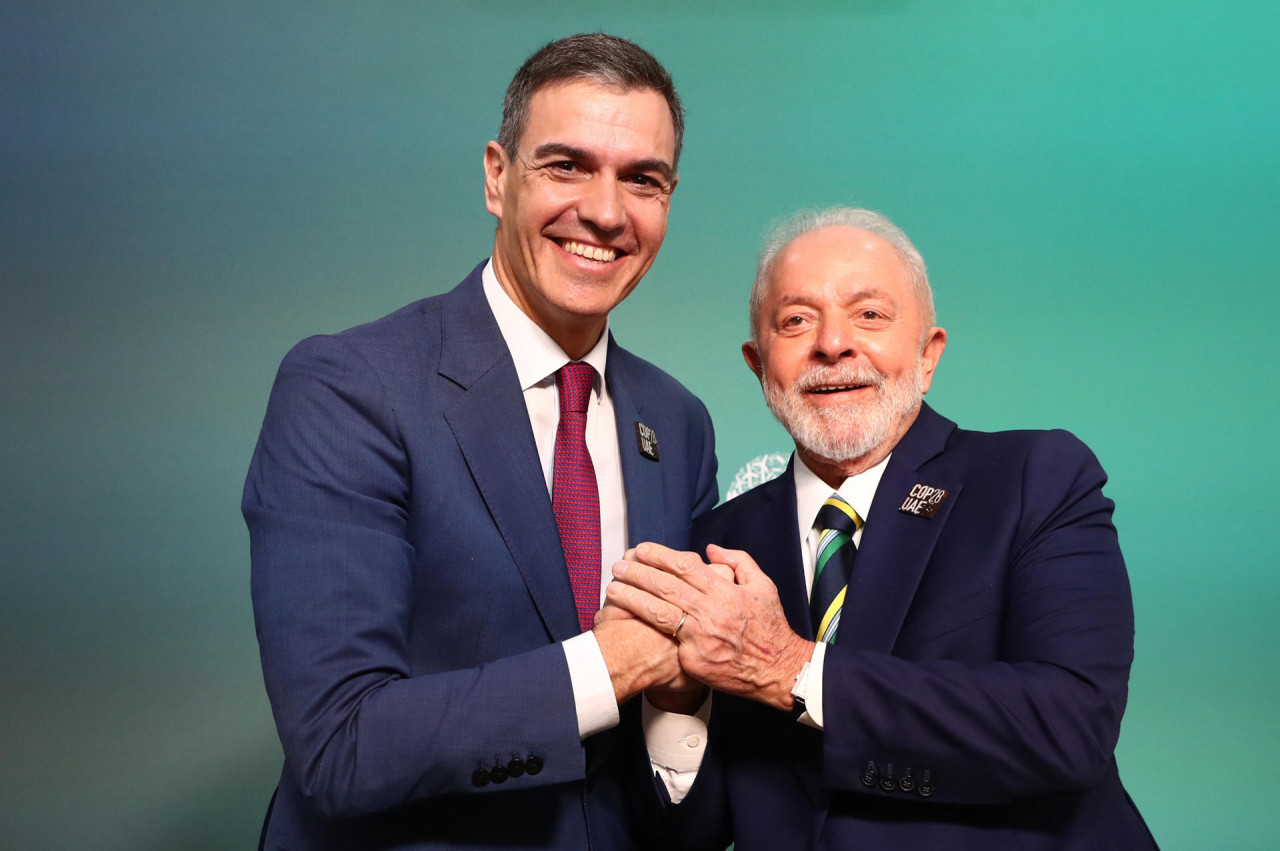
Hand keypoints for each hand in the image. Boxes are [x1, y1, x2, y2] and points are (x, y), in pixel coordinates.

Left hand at [606, 542, 812, 710]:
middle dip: (638, 573)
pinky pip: (667, 642)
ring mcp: (701, 637)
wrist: (779, 670)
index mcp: (726, 592)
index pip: (685, 566)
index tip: (641, 550)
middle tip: (619, 566)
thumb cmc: (771, 627)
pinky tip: (626, 623)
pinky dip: (644, 631)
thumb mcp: (763, 586)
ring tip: (613, 588)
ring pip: (659, 612)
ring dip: (632, 598)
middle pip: (666, 586)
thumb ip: (739, 562)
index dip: (660, 556)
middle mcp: (711, 612)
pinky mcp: (694, 660)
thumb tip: (710, 549)